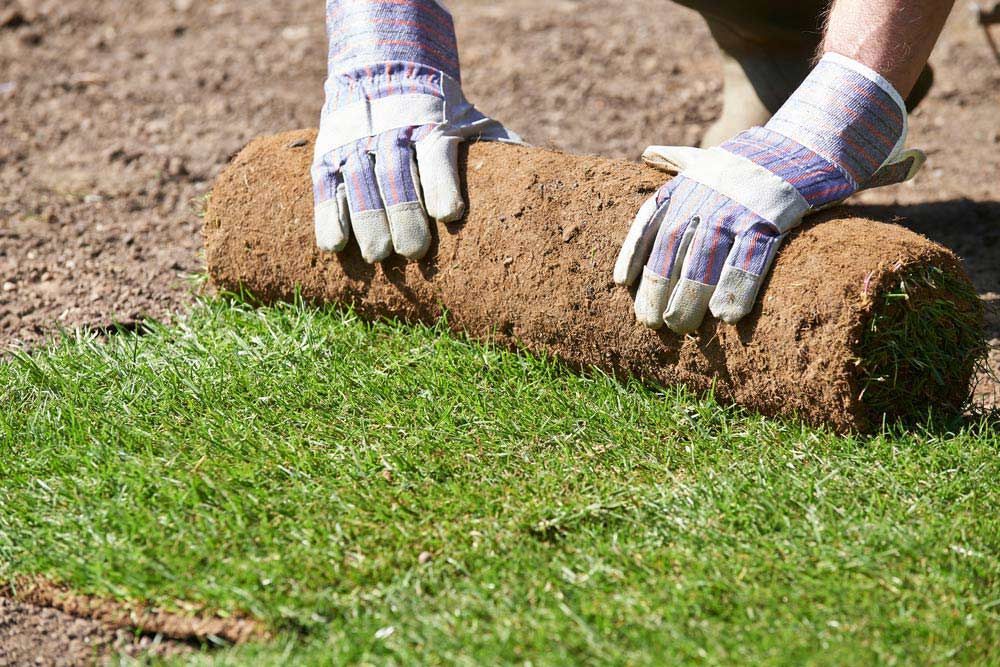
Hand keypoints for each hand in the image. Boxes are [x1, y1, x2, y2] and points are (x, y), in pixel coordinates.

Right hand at [312, 0, 520, 262]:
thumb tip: (542, 174)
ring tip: (379, 256)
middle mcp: (392, 134)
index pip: (436, 155)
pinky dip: (328, 217)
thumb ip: (498, 147)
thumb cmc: (441, 113)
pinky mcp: (330, 156)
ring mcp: (357, 145)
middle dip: (404, 215)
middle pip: (396, 177)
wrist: (385, 69)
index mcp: (431, 127)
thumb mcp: (471, 121)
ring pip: (360, 185)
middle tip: (413, 252)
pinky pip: (326, 188)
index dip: (442, 184)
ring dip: (369, 223)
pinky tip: (335, 247)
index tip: (449, 215)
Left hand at [614, 53, 924, 332]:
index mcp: (689, 181)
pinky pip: (751, 258)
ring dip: (689, 296)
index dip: (633, 251)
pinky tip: (726, 317)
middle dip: (658, 286)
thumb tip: (647, 152)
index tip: (620, 283)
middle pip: (673, 246)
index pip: (650, 218)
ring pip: (706, 257)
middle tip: (653, 322)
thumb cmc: (756, 159)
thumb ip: (679, 160)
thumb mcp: (714, 155)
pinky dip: (737, 288)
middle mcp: (707, 192)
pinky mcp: (773, 216)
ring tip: (680, 327)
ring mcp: (739, 204)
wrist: (812, 141)